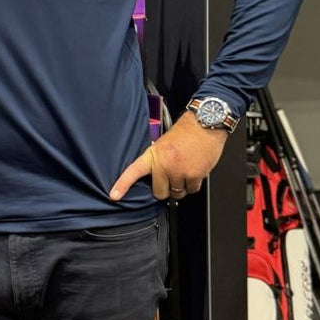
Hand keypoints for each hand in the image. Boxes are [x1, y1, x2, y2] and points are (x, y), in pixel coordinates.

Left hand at [110, 112, 228, 201]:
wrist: (204, 124)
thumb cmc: (185, 132)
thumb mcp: (162, 143)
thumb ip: (156, 160)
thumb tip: (152, 176)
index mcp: (153, 155)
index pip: (134, 172)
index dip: (122, 185)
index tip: (114, 195)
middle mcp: (164, 165)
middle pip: (159, 193)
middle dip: (166, 189)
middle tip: (171, 177)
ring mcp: (180, 171)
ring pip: (177, 193)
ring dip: (181, 186)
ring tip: (184, 169)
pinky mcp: (195, 175)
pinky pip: (192, 190)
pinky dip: (193, 185)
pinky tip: (193, 171)